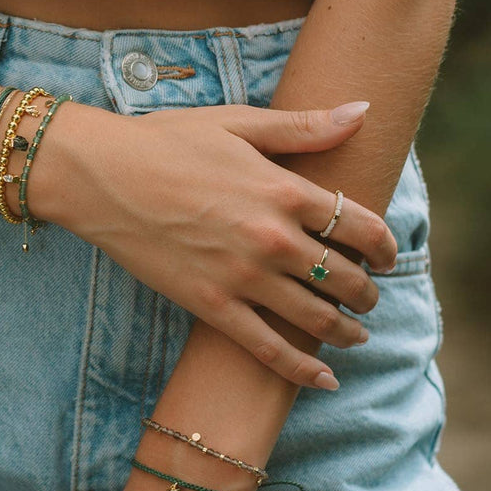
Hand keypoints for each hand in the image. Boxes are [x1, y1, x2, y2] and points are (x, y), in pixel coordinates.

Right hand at [31, 100, 397, 388]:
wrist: (102, 176)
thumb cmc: (166, 142)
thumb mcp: (237, 123)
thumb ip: (303, 127)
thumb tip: (363, 110)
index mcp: (284, 190)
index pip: (360, 226)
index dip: (385, 246)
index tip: (388, 255)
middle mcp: (272, 238)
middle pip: (345, 277)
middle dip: (368, 293)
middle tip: (369, 298)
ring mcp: (242, 276)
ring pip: (315, 317)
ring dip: (346, 331)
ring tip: (355, 335)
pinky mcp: (211, 304)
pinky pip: (267, 347)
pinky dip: (301, 369)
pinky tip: (326, 380)